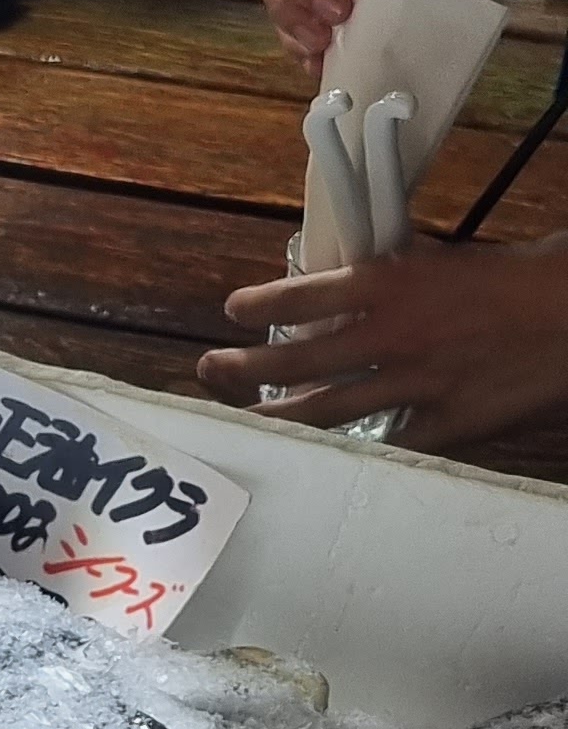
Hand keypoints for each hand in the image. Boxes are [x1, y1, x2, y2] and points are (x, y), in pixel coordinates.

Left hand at [197, 236, 567, 451]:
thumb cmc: (517, 280)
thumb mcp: (443, 263)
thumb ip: (393, 280)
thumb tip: (351, 283)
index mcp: (389, 284)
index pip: (301, 295)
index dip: (260, 305)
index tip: (233, 311)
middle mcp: (389, 336)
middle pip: (297, 360)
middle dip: (245, 367)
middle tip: (211, 368)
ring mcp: (413, 385)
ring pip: (324, 411)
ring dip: (274, 419)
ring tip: (235, 424)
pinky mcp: (444, 424)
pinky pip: (385, 448)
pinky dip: (350, 456)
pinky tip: (317, 465)